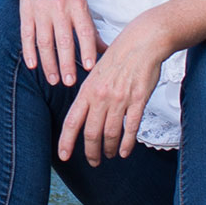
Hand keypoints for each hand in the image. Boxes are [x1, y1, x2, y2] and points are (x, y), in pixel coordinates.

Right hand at [17, 0, 102, 85]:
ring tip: (54, 80)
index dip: (86, 49)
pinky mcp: (26, 12)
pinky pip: (27, 35)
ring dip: (49, 63)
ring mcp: (41, 10)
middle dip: (66, 63)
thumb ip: (90, 27)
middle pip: (63, 40)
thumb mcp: (81, 0)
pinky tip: (33, 66)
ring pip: (45, 41)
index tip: (89, 68)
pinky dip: (29, 51)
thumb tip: (105, 50)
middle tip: (70, 83)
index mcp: (77, 5)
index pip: (84, 31)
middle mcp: (59, 8)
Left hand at [57, 17, 167, 165]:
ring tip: (109, 155)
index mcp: (87, 90)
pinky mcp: (138, 100)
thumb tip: (83, 112)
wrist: (141, 43)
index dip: (66, 141)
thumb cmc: (119, 56)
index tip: (63, 156)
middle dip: (90, 152)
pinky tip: (124, 151)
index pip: (72, 121)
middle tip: (93, 161)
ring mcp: (120, 99)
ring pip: (110, 133)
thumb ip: (89, 93)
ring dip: (108, 149)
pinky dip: (126, 143)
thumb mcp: (95, 72)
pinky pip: (131, 127)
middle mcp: (101, 96)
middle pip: (91, 133)